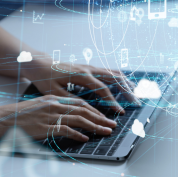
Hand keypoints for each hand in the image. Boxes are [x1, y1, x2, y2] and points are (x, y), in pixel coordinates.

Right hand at [0, 95, 116, 141]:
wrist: (2, 118)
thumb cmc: (21, 114)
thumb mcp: (41, 105)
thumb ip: (57, 108)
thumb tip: (71, 117)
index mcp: (55, 98)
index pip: (81, 103)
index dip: (95, 110)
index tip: (105, 116)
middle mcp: (55, 105)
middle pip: (84, 110)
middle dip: (101, 118)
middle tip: (112, 124)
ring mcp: (50, 116)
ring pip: (79, 120)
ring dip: (95, 126)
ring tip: (105, 131)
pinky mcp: (45, 127)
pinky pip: (65, 130)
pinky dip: (77, 134)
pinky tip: (85, 138)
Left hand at [22, 57, 138, 113]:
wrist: (41, 64)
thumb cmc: (45, 79)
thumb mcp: (55, 93)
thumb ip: (72, 101)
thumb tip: (87, 110)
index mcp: (82, 75)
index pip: (103, 89)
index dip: (112, 102)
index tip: (119, 113)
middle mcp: (90, 69)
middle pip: (115, 78)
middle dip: (127, 91)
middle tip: (136, 102)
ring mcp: (91, 67)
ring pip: (114, 73)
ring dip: (126, 83)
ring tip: (136, 93)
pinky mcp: (91, 68)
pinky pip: (109, 72)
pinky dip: (120, 79)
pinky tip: (125, 86)